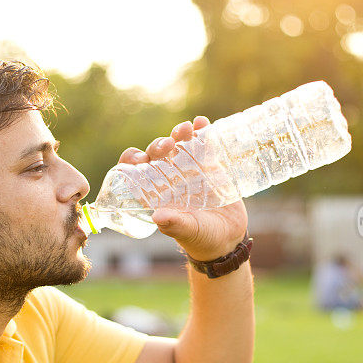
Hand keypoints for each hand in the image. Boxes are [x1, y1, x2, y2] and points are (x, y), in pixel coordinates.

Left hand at [118, 117, 247, 260]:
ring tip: (186, 129)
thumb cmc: (201, 239)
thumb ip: (174, 225)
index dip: (132, 160)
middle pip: (157, 153)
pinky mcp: (210, 166)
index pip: (135, 171)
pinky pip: (204, 145)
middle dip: (159, 145)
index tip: (139, 158)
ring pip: (179, 145)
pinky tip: (202, 123)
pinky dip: (203, 132)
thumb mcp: (188, 231)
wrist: (229, 239)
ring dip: (179, 134)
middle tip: (168, 145)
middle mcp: (169, 178)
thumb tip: (157, 217)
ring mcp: (190, 170)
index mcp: (155, 192)